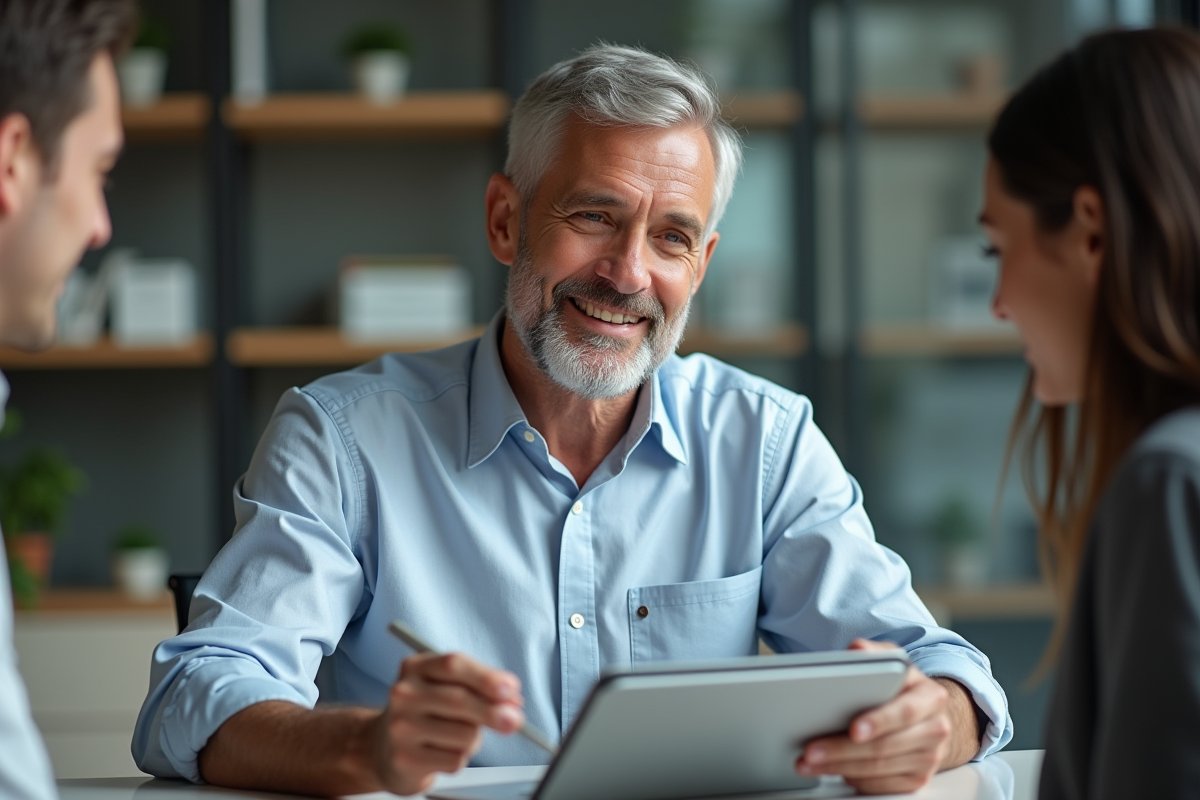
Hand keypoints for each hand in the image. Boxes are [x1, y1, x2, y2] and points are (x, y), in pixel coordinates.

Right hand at [370, 652, 525, 794]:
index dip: (487, 677)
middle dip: (495, 712)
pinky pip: (455, 759)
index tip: (511, 690)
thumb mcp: (447, 687)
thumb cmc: (426, 712)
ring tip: (457, 736)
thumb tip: (512, 702)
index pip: (454, 665)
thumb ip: (480, 687)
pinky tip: (444, 752)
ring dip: (475, 739)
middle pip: (460, 700)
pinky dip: (461, 758)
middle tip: (514, 720)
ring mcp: (401, 727)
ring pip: (464, 734)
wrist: (384, 747)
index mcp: (415, 667)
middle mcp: (403, 694)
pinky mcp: (405, 759)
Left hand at [795, 639, 971, 794]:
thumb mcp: (892, 660)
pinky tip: (832, 770)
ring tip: (809, 762)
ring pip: (880, 769)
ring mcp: (929, 757)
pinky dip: (853, 779)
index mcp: (931, 697)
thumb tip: (855, 650)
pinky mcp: (917, 778)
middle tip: (811, 751)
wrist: (929, 714)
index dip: (878, 722)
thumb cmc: (902, 686)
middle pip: (886, 746)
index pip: (905, 712)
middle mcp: (935, 729)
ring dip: (839, 768)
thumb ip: (873, 653)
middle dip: (843, 750)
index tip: (852, 730)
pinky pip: (882, 786)